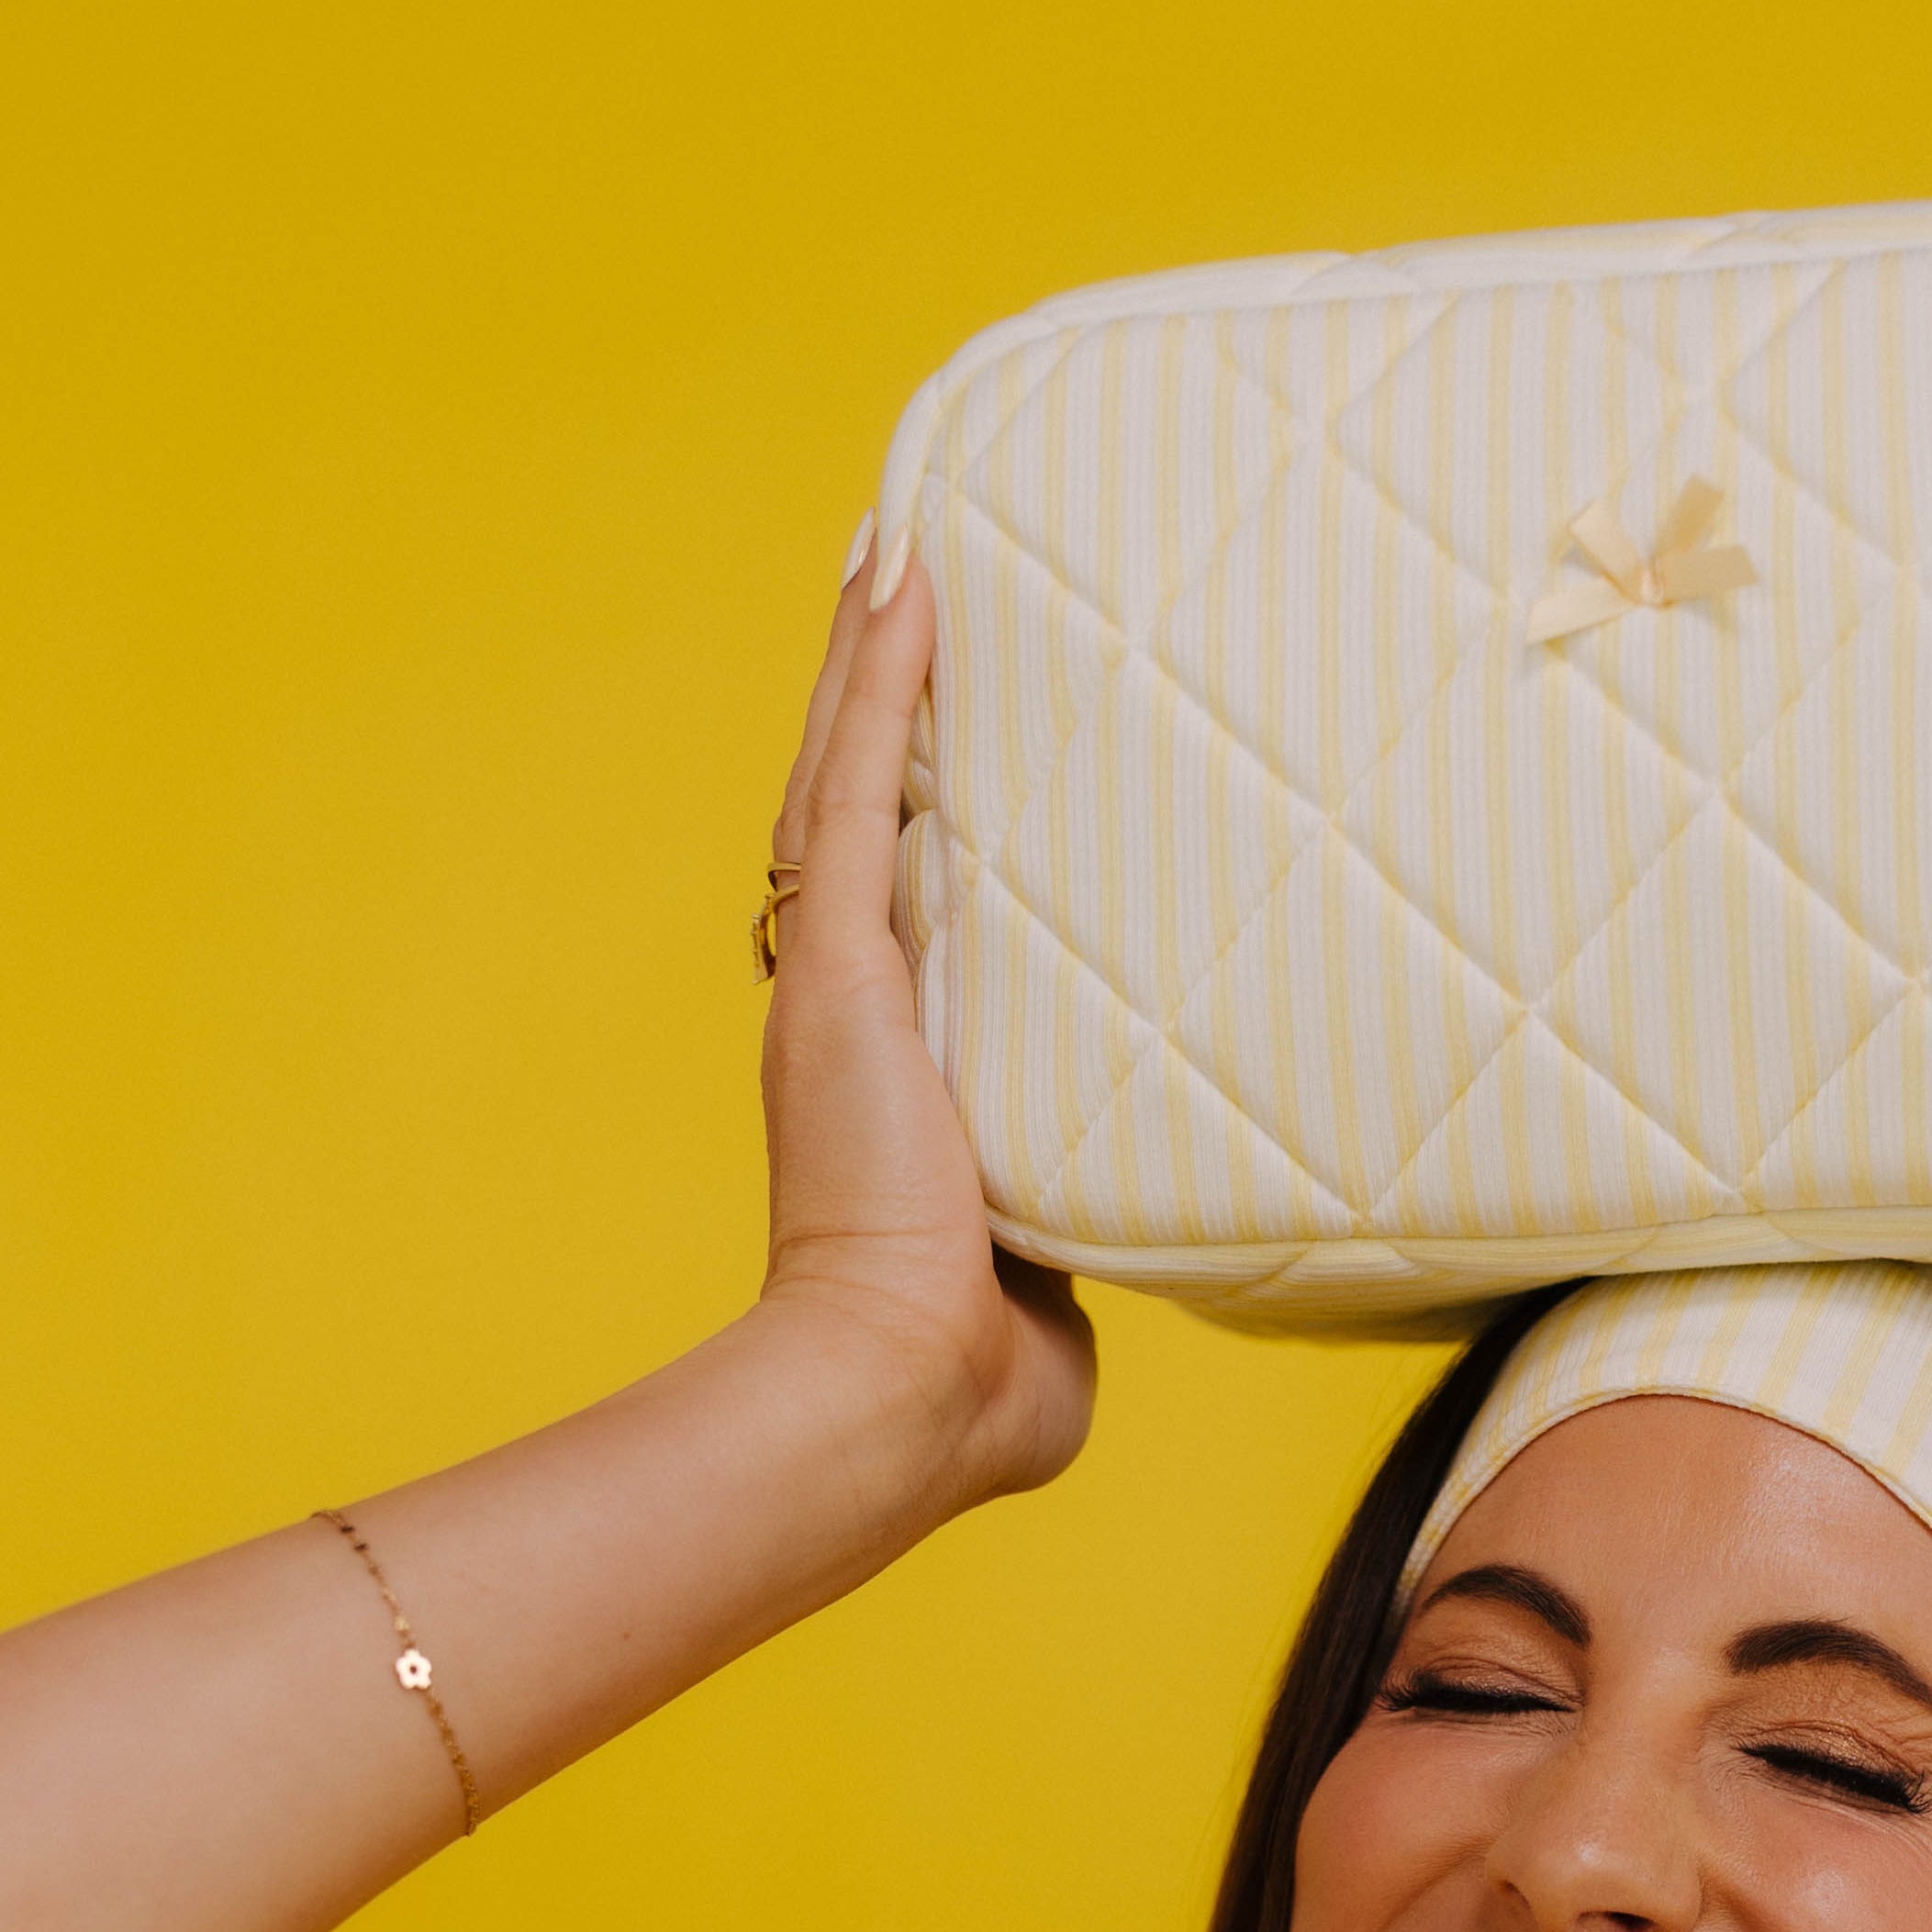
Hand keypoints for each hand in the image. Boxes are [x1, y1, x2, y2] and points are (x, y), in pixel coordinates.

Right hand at [756, 546, 1095, 1525]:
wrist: (903, 1394)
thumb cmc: (974, 1388)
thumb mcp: (1045, 1285)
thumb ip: (1067, 1239)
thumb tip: (1096, 1254)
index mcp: (889, 1079)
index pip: (902, 918)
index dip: (914, 823)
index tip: (951, 742)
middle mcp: (847, 1013)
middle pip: (855, 818)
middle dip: (879, 706)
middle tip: (912, 584)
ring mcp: (835, 981)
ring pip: (845, 778)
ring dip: (872, 656)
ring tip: (904, 538)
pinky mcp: (838, 967)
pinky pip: (858, 785)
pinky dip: (876, 678)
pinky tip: (903, 571)